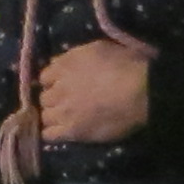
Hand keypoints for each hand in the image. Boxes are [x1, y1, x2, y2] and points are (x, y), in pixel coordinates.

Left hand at [34, 38, 154, 146]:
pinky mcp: (71, 131)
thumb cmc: (126, 65)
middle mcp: (58, 88)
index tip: (62, 85)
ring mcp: (63, 110)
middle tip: (68, 103)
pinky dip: (53, 133)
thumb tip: (61, 63)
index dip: (53, 82)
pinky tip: (64, 132)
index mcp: (64, 65)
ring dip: (54, 116)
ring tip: (68, 119)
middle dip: (54, 100)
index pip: (45, 76)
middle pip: (44, 97)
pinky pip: (49, 135)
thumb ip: (76, 56)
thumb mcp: (99, 48)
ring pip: (45, 116)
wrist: (139, 91)